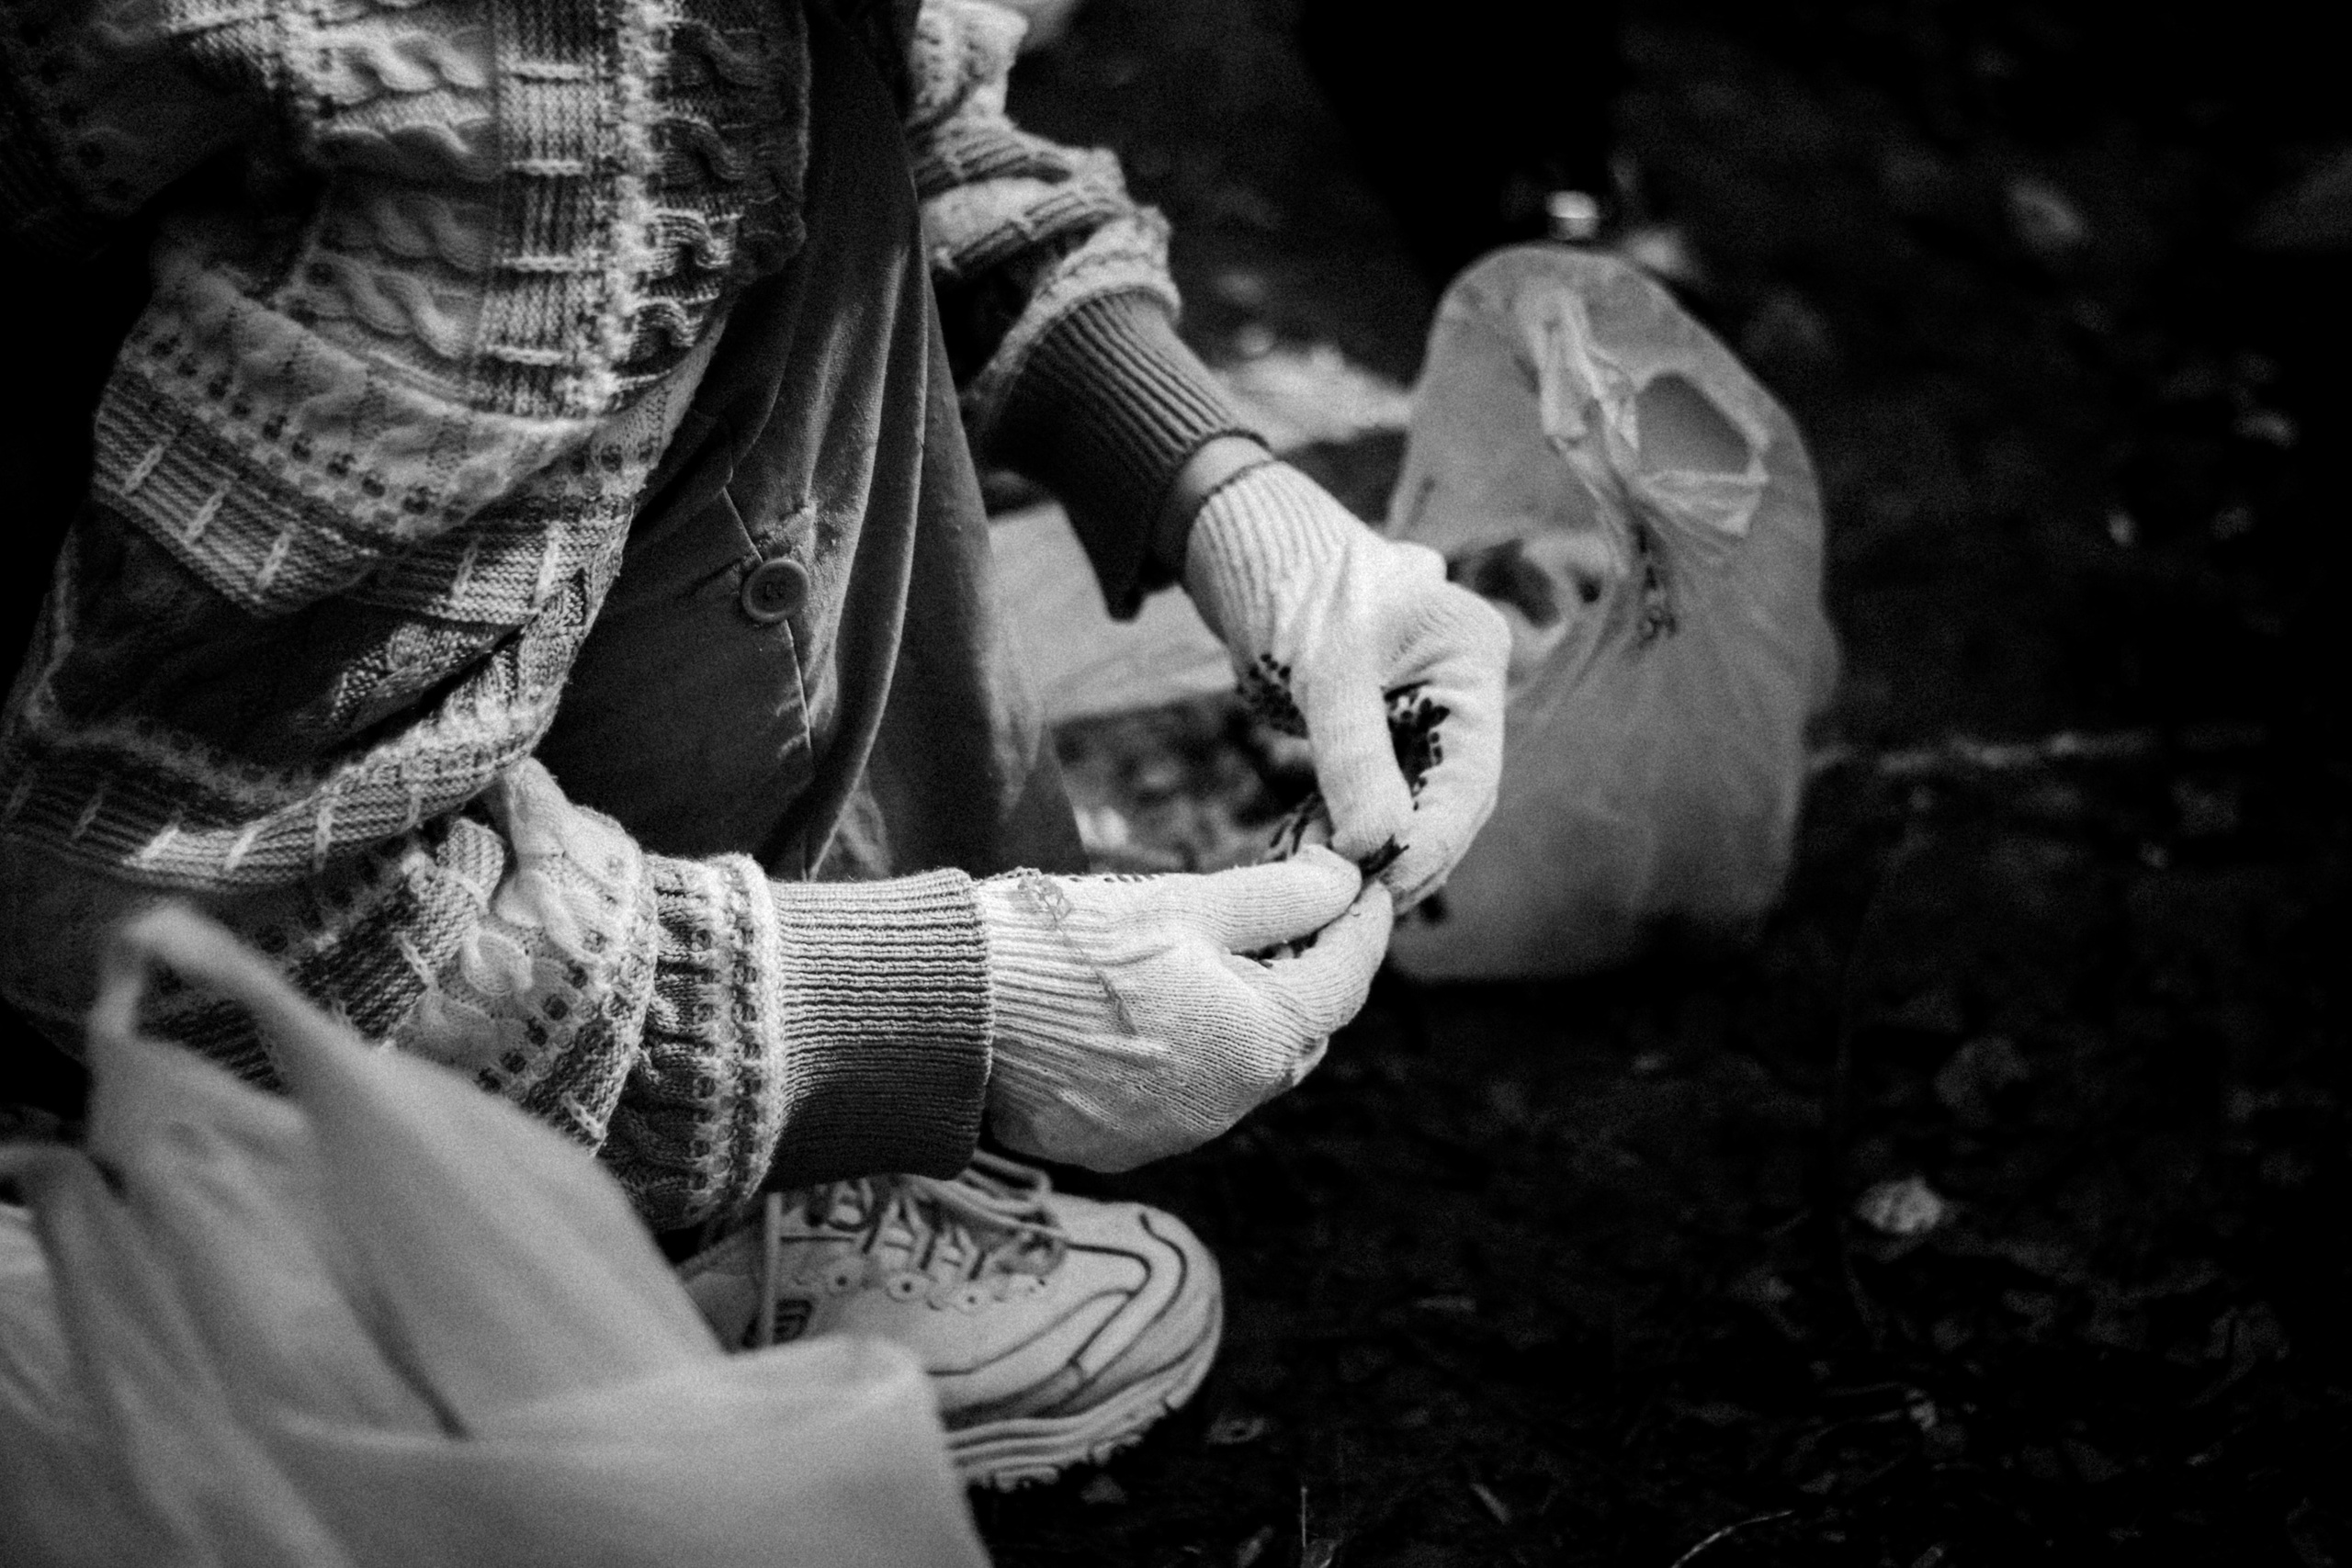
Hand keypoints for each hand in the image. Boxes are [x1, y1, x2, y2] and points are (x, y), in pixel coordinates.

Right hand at [976, 848, 1392, 1171]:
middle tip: (1296, 910)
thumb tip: (1343, 880)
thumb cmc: (1067, 944)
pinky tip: (1156, 1006)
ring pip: (1241, 1069)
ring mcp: (1172, 1135)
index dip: (1363, 924)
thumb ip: (1279, 898)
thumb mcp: (1185, 902)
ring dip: (1246, 1016)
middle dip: (1306, 972)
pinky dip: (1189, 1051)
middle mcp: (1228, 1106)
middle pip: (1299, 1032)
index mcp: (1260, 1042)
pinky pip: (1182, 1095)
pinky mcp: (1120, 1146)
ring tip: (1220, 953)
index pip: (1345, 980)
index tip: (1367, 883)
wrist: (952, 1009)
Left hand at [1182, 461, 1510, 909]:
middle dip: (1409, 854)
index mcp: (1472, 656)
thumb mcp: (1327, 673)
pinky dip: (1351, 827)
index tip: (1389, 883)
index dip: (1434, 838)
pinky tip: (1319, 858)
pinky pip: (1378, 792)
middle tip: (1363, 906)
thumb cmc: (1292, 585)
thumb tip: (1377, 849)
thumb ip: (1356, 760)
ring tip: (1337, 894)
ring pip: (1414, 802)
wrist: (1247, 543)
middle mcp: (1461, 687)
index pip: (1471, 773)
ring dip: (1377, 850)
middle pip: (1451, 796)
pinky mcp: (1385, 726)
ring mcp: (1426, 709)